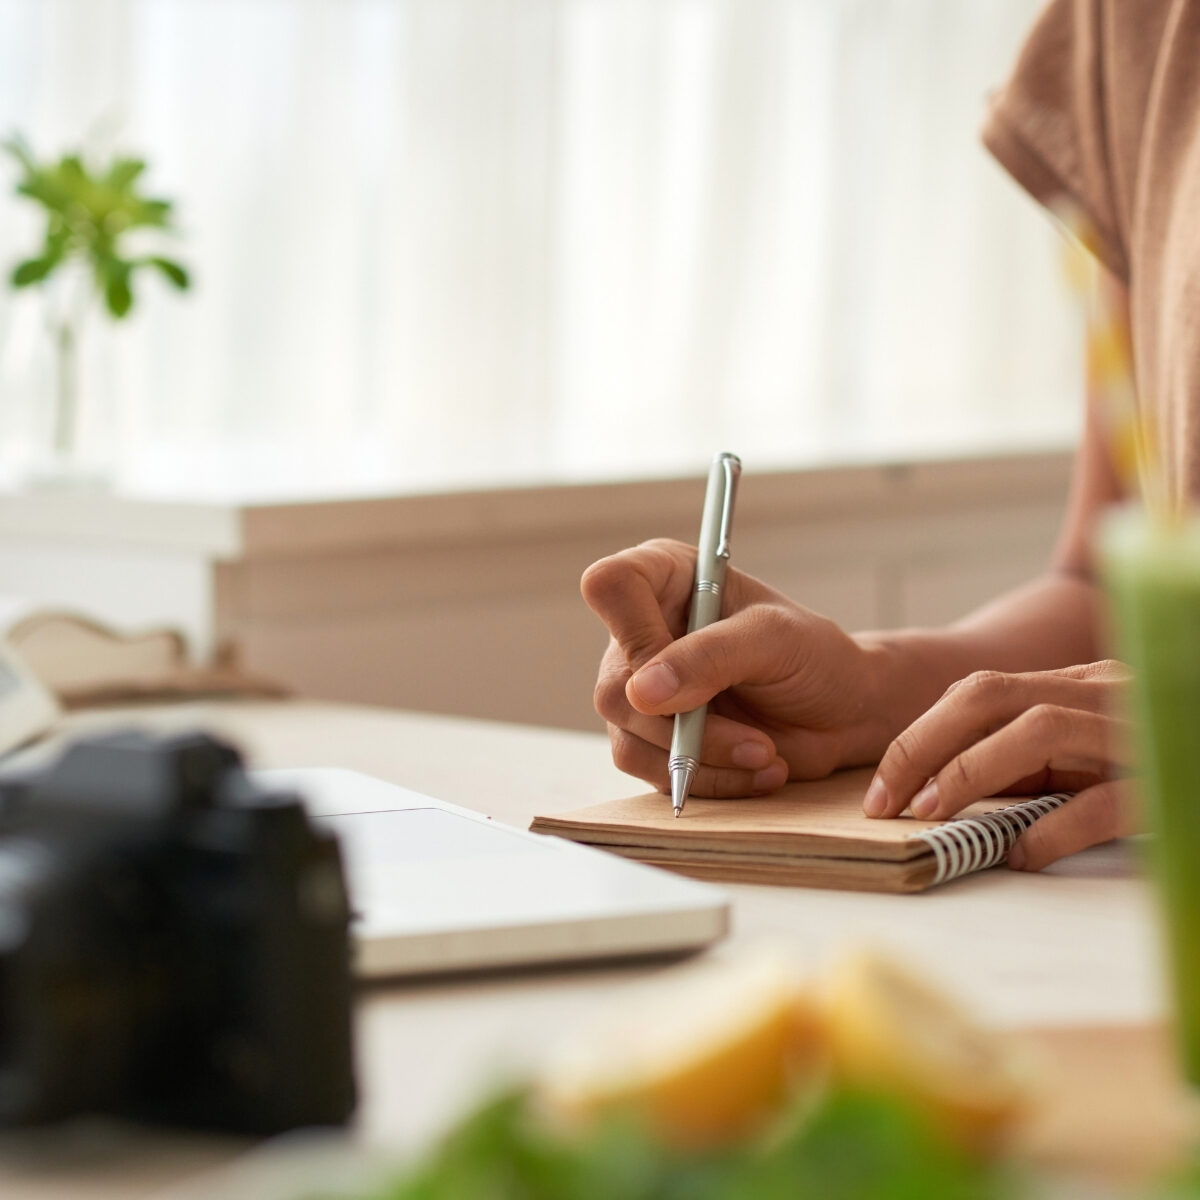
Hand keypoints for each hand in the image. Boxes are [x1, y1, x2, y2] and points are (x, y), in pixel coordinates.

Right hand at [581, 539, 893, 796]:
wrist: (841, 711)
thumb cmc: (812, 656)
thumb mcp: (774, 639)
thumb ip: (710, 656)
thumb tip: (642, 692)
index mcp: (665, 578)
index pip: (609, 586)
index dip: (634, 634)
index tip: (681, 672)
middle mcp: (640, 630)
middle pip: (614, 687)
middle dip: (687, 727)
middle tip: (756, 740)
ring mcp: (640, 688)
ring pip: (631, 739)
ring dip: (704, 759)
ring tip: (765, 753)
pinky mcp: (652, 738)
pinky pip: (653, 772)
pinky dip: (708, 779)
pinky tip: (755, 769)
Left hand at [863, 660, 1136, 870]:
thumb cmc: (1159, 762)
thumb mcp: (1085, 755)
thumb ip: (1028, 762)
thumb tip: (945, 792)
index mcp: (1076, 685)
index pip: (976, 692)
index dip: (918, 736)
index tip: (881, 789)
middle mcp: (1102, 693)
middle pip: (990, 695)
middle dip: (924, 746)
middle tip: (888, 803)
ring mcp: (1138, 730)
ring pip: (1041, 730)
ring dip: (974, 771)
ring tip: (936, 816)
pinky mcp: (1168, 783)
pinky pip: (1106, 800)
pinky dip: (1055, 828)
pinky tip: (1021, 854)